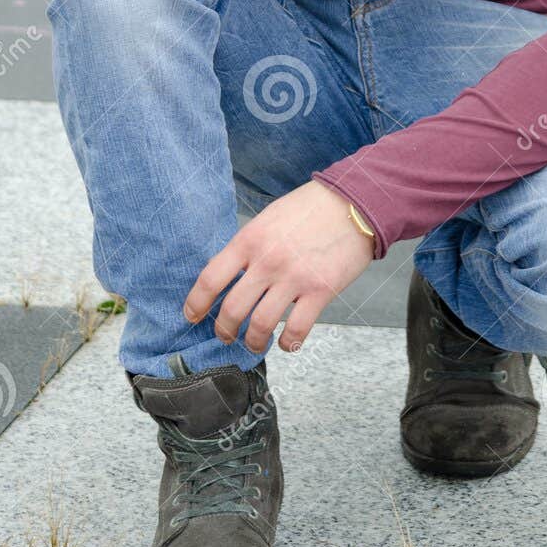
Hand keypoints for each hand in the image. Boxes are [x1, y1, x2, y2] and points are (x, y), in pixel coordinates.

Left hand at [183, 180, 374, 354]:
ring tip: (254, 344)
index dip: (196, 303)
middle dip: (224, 330)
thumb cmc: (310, 208)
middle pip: (232, 309)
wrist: (353, 202)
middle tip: (226, 336)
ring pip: (261, 325)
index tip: (192, 315)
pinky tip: (286, 342)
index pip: (210, 279)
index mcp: (250, 240)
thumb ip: (249, 246)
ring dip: (253, 342)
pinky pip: (297, 330)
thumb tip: (232, 274)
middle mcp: (267, 261)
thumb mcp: (268, 218)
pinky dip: (288, 343)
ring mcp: (294, 278)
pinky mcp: (320, 291)